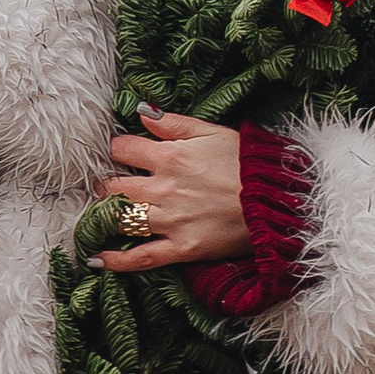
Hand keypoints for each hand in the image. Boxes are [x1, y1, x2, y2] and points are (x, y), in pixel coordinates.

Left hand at [95, 106, 254, 271]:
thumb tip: (142, 112)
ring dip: (105, 217)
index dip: (118, 150)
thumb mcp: (212, 131)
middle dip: (106, 185)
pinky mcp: (182, 249)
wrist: (277, 201)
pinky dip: (116, 261)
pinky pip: (141, 257)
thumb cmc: (248, 163)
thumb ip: (173, 123)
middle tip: (108, 187)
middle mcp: (164, 189)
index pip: (121, 149)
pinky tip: (97, 259)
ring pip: (121, 219)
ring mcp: (171, 221)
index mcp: (170, 156)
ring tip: (102, 216)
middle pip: (113, 187)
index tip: (121, 154)